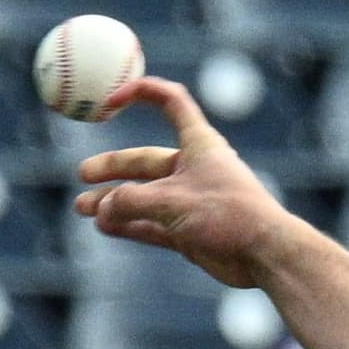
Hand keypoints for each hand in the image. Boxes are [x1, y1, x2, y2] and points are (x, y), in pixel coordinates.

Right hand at [72, 76, 299, 290]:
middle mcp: (193, 169)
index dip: (144, 92)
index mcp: (198, 144)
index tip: (112, 97)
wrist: (266, 255)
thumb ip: (132, 202)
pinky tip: (104, 227)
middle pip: (144, 161)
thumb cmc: (229, 215)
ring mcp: (191, 202)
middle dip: (112, 168)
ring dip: (113, 202)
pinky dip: (129, 226)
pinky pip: (151, 225)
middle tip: (83, 175)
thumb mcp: (172, 201)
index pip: (171, 103)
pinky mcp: (190, 232)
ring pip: (144, 198)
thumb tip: (102, 210)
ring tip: (82, 208)